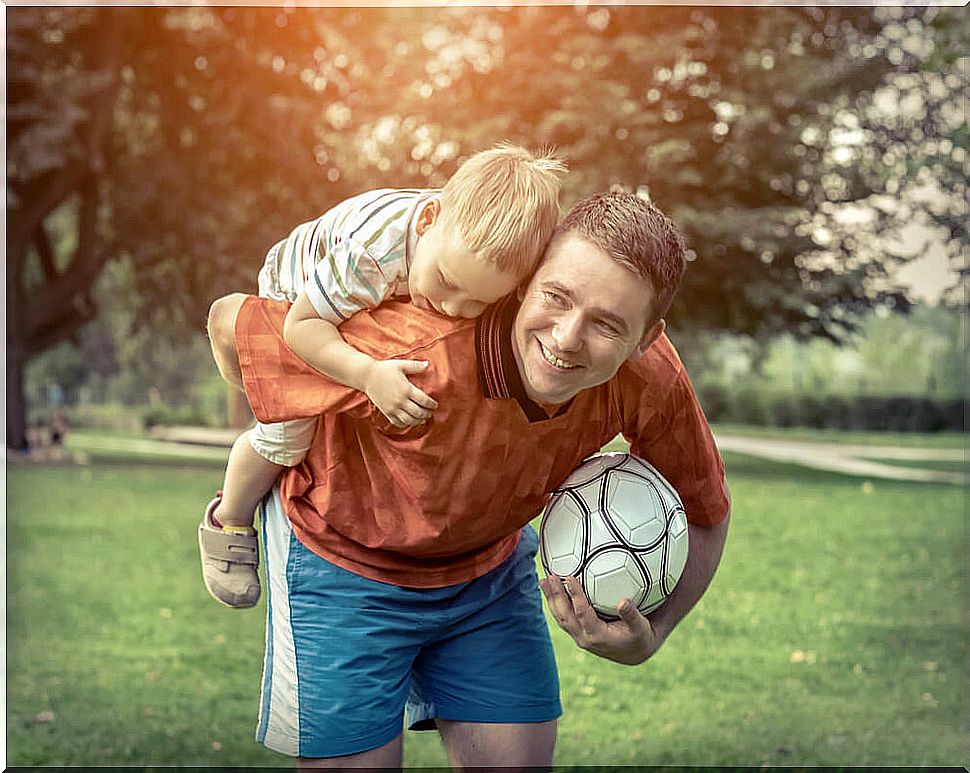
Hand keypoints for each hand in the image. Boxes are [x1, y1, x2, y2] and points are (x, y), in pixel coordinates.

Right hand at [364, 359, 438, 427]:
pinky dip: (405, 424)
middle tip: (430, 413)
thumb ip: (415, 366)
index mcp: (406, 389)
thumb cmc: (384, 369)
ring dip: (417, 421)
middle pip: (418, 412)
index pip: (424, 400)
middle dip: (426, 414)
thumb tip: (428, 364)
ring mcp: (392, 407)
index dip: (431, 404)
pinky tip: (408, 422)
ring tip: (422, 420)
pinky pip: (397, 422)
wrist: (366, 376)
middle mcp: (400, 400)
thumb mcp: (401, 365)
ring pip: (409, 420)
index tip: (435, 405)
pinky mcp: (386, 411)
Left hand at [539, 575, 665, 665]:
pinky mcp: (578, 633)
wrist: (635, 653)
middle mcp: (584, 638)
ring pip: (560, 617)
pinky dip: (555, 604)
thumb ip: (632, 615)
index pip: (581, 613)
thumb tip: (624, 601)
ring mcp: (579, 636)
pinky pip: (563, 618)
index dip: (575, 595)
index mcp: (597, 636)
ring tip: (543, 581)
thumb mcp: (641, 628)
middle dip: (556, 596)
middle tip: (550, 576)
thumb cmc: (640, 637)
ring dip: (551, 599)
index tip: (569, 578)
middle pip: (564, 615)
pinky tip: (551, 590)